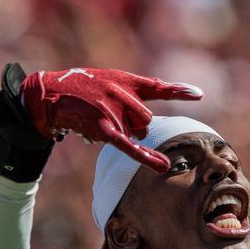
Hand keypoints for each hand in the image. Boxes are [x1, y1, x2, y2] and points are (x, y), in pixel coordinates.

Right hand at [19, 67, 201, 171]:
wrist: (50, 93)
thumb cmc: (82, 89)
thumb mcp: (108, 82)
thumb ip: (131, 97)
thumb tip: (146, 128)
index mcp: (126, 81)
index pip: (157, 87)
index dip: (179, 90)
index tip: (199, 94)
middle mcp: (122, 92)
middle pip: (145, 121)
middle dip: (132, 126)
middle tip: (109, 116)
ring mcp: (113, 109)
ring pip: (134, 133)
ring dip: (120, 133)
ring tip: (98, 120)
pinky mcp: (103, 127)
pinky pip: (129, 145)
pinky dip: (145, 157)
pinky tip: (163, 167)